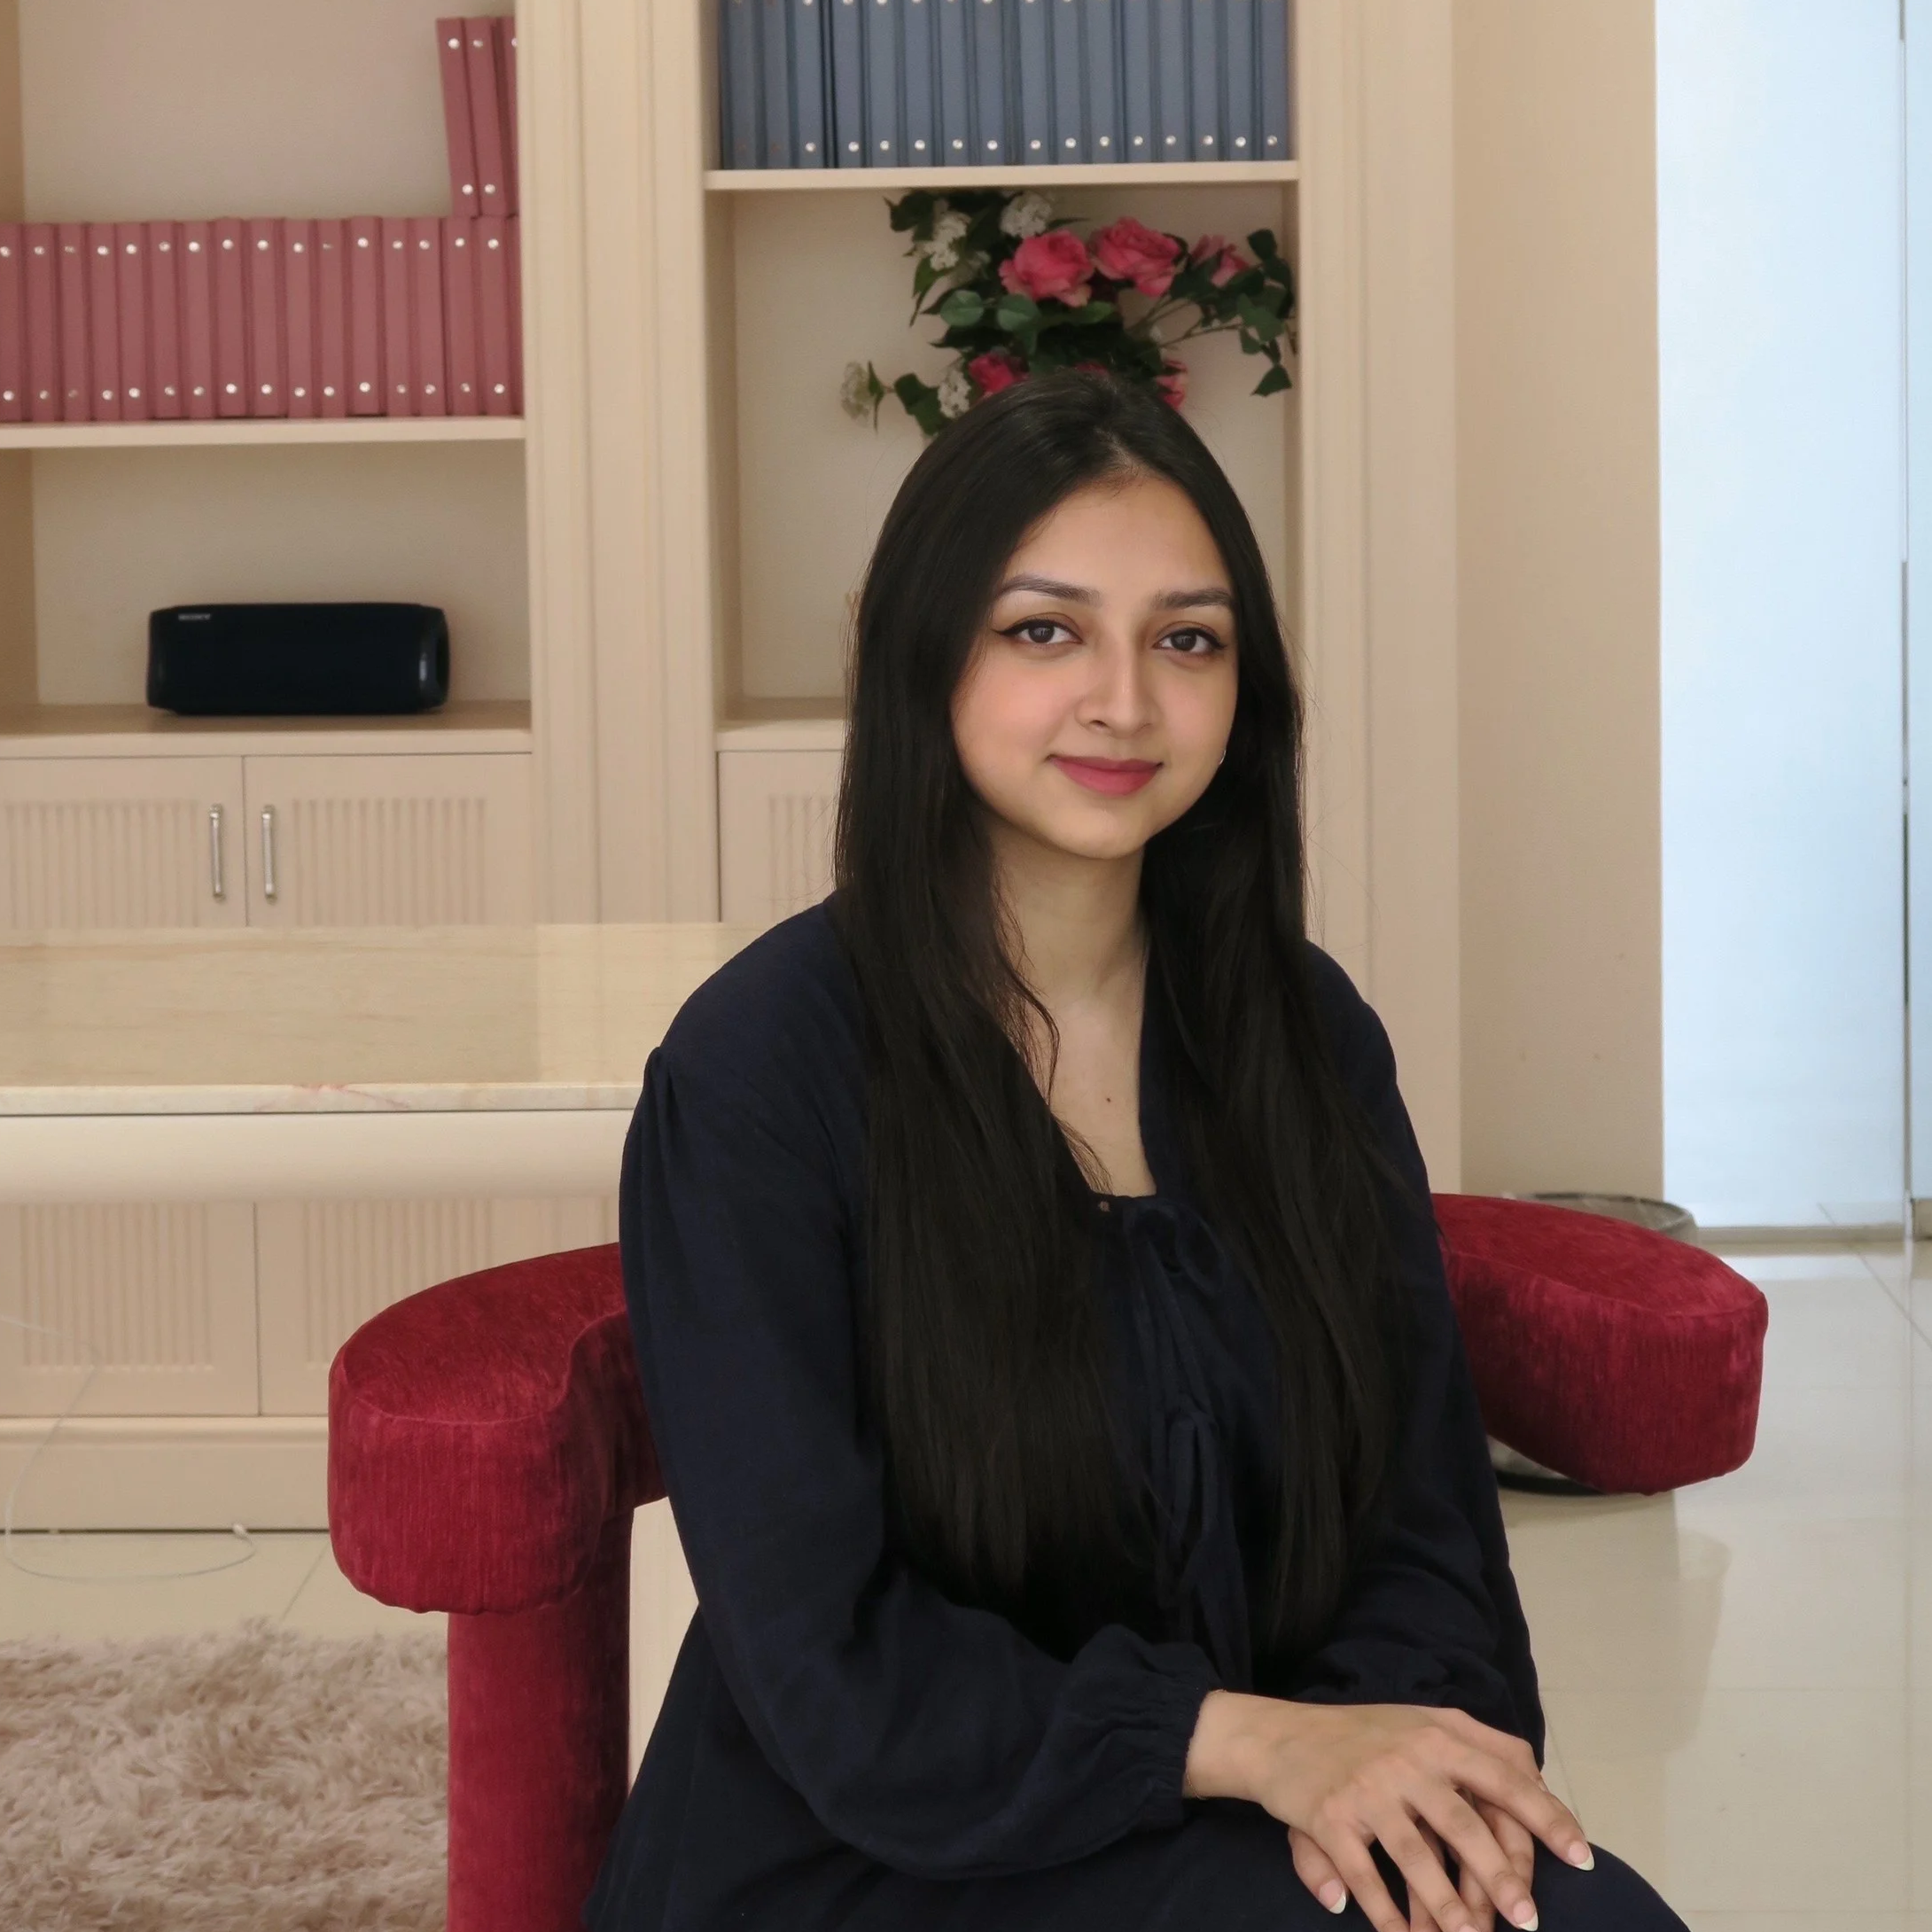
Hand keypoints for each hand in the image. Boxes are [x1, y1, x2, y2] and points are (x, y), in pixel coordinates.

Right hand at [1183, 1691, 1591, 1931]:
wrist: (1274, 1736)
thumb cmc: (1358, 1734)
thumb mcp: (1418, 1720)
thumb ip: (1476, 1740)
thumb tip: (1536, 1773)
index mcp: (1434, 1733)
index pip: (1504, 1775)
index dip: (1545, 1817)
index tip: (1581, 1856)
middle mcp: (1404, 1759)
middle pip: (1465, 1827)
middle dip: (1502, 1880)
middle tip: (1529, 1922)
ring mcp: (1366, 1791)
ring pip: (1418, 1861)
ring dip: (1449, 1910)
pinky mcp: (1329, 1819)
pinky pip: (1366, 1878)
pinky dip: (1387, 1916)